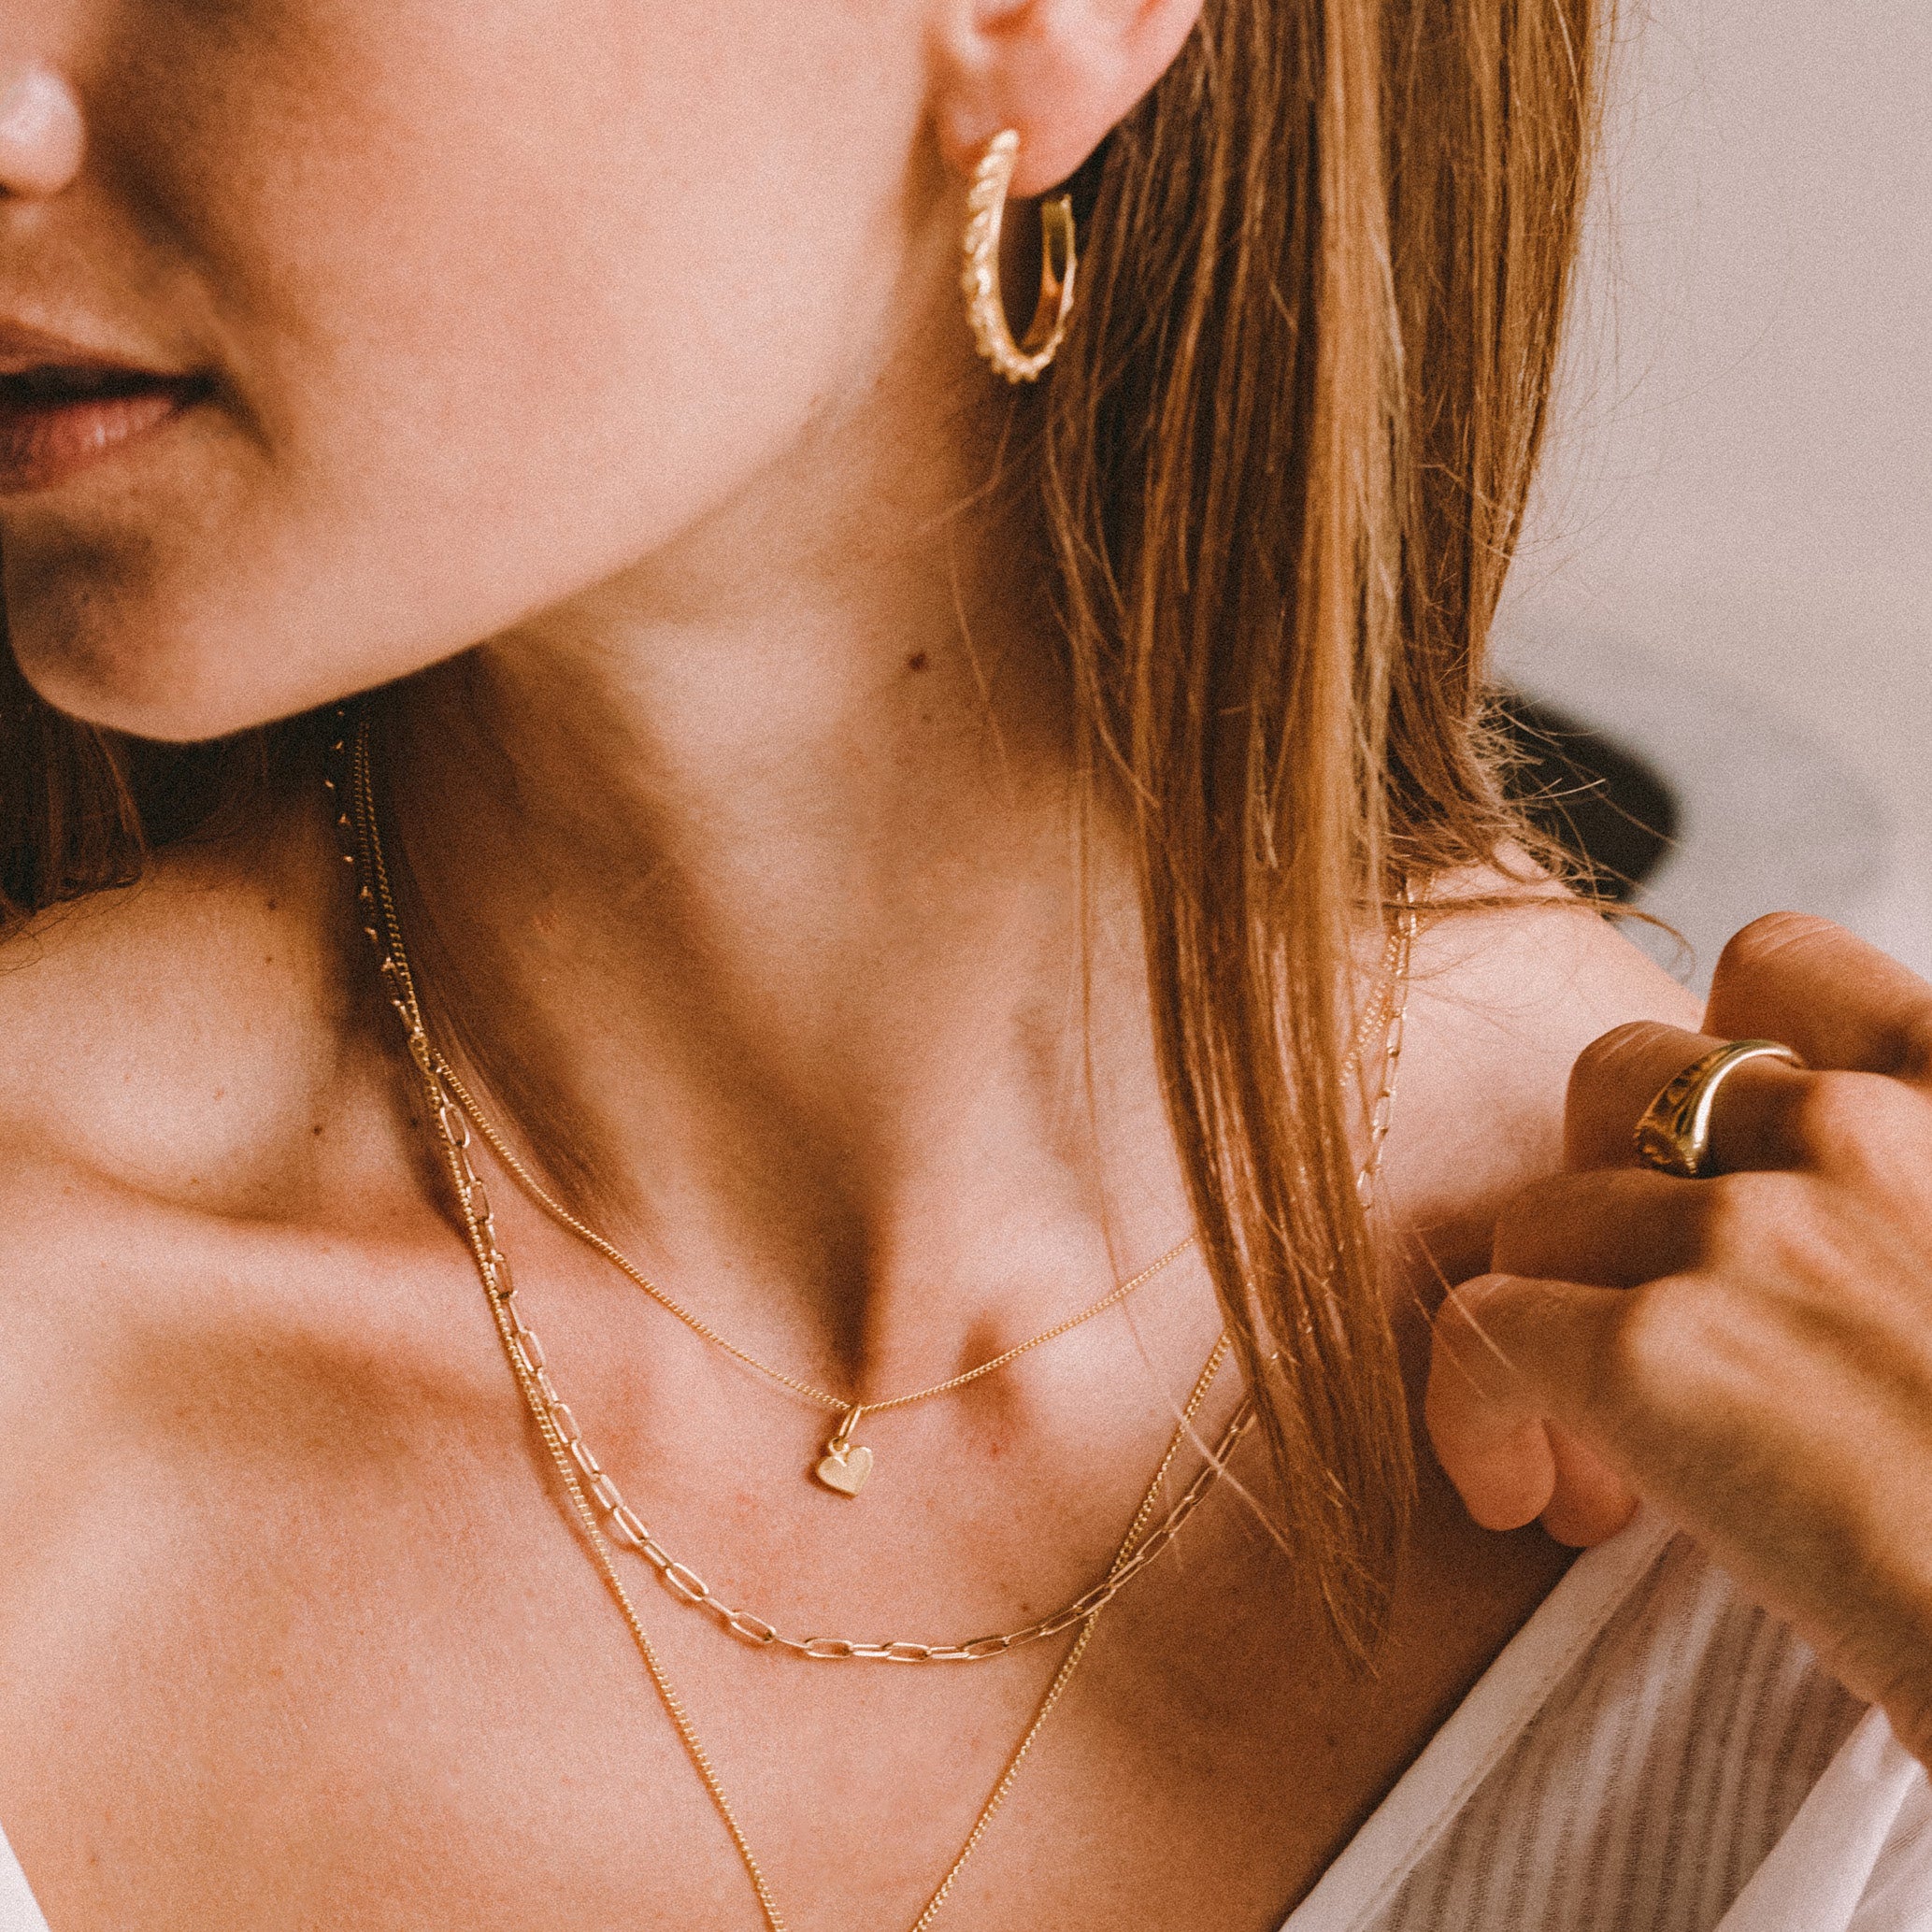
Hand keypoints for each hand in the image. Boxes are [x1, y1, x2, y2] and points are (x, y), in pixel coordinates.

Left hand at [1426, 913, 1931, 1761]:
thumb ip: (1900, 1196)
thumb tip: (1781, 1221)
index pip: (1777, 961)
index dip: (1706, 1064)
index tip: (1708, 1181)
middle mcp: (1853, 1129)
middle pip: (1617, 1078)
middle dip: (1605, 1191)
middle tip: (1641, 1319)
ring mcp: (1744, 1232)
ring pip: (1538, 1219)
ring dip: (1545, 1327)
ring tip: (1603, 1462)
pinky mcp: (1647, 1351)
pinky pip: (1477, 1333)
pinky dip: (1475, 1418)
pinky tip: (1529, 1500)